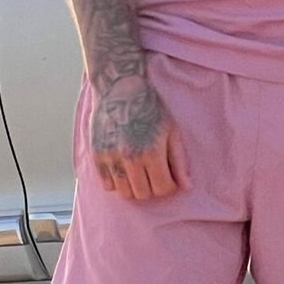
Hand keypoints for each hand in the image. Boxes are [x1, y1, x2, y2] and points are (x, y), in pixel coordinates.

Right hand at [89, 71, 189, 201]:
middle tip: (154, 173)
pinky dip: (117, 182)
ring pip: (124, 193)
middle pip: (143, 194)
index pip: (162, 188)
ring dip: (134, 187)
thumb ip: (179, 161)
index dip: (169, 186)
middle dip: (152, 187)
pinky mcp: (97, 155)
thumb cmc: (151, 109)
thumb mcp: (172, 131)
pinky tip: (125, 168)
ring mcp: (111, 158)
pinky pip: (107, 185)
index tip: (169, 177)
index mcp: (152, 152)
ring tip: (140, 172)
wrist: (121, 89)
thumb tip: (186, 186)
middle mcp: (130, 157)